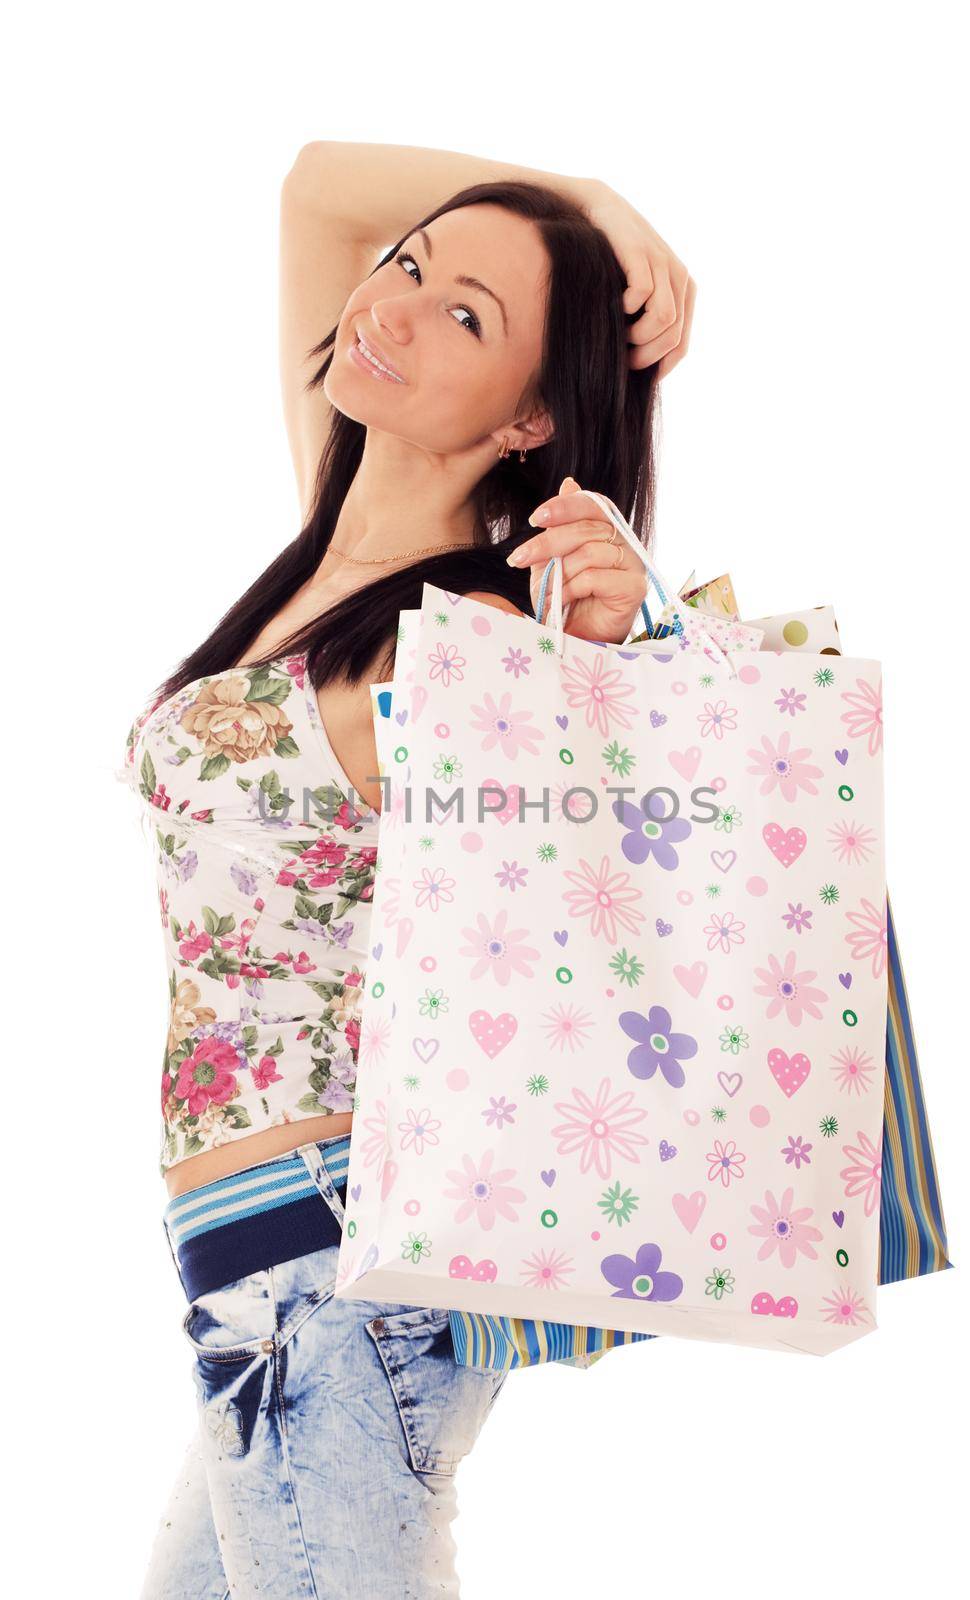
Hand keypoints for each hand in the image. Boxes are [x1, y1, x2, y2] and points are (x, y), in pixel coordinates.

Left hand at [506, 477, 646, 643]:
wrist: (575, 641)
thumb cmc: (565, 600)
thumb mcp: (551, 560)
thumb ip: (559, 527)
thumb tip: (569, 482)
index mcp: (607, 531)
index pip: (592, 504)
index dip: (564, 506)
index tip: (533, 519)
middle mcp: (625, 544)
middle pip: (586, 528)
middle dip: (546, 543)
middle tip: (518, 559)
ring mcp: (633, 565)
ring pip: (589, 552)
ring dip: (559, 574)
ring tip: (547, 594)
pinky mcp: (634, 588)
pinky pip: (596, 576)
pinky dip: (572, 588)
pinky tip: (562, 601)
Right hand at [580, 179, 695, 377]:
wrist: (595, 212)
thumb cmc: (610, 262)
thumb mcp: (633, 294)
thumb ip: (646, 321)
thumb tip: (641, 368)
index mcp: (683, 291)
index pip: (680, 345)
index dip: (658, 367)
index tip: (633, 375)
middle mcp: (679, 277)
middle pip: (672, 337)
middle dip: (645, 356)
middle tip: (621, 360)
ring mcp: (663, 263)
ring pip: (664, 320)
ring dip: (637, 337)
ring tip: (618, 334)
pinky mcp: (642, 253)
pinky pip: (643, 295)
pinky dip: (626, 309)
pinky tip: (613, 306)